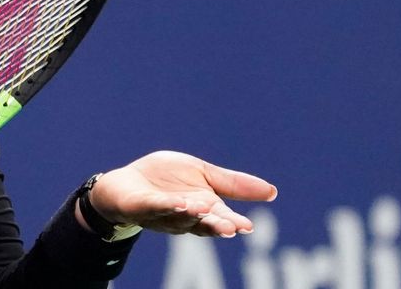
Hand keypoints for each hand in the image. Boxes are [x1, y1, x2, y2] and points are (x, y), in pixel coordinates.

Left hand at [86, 151, 276, 237]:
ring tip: (203, 207)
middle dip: (216, 225)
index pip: (221, 218)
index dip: (233, 222)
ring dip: (192, 214)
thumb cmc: (166, 180)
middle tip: (231, 227)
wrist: (127, 181)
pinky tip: (178, 202)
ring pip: (179, 217)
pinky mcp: (141, 207)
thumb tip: (273, 192)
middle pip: (203, 224)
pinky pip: (155, 207)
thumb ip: (233, 184)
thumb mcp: (202, 174)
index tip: (247, 226)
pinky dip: (166, 205)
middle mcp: (185, 216)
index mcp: (203, 208)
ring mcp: (162, 214)